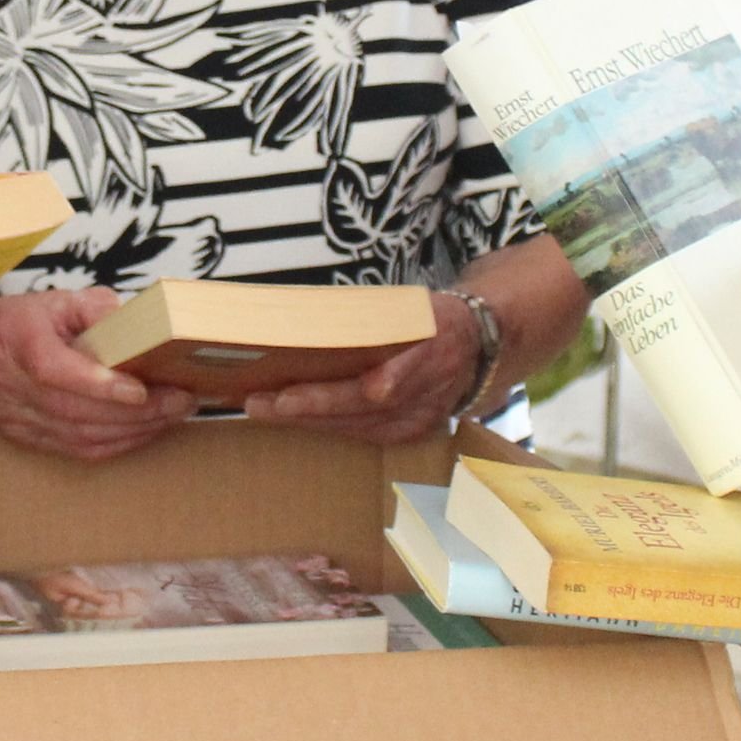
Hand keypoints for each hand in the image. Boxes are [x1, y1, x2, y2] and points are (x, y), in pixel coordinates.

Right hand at [0, 288, 194, 462]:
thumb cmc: (22, 323)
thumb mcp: (60, 300)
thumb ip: (99, 310)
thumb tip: (143, 326)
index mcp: (17, 339)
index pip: (53, 369)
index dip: (97, 384)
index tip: (140, 389)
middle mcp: (10, 383)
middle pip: (74, 410)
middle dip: (136, 411)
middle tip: (181, 399)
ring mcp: (14, 417)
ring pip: (79, 437)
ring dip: (134, 430)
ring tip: (173, 413)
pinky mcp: (24, 439)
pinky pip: (76, 451)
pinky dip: (117, 444)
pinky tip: (145, 429)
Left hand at [244, 296, 481, 444]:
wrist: (479, 346)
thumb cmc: (433, 318)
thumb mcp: (412, 306)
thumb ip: (374, 317)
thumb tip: (312, 317)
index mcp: (432, 347)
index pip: (395, 373)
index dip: (368, 384)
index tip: (328, 392)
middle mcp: (428, 389)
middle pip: (366, 405)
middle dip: (310, 405)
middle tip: (262, 400)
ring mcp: (422, 418)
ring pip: (359, 425)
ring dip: (308, 420)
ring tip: (263, 409)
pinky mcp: (414, 433)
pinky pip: (364, 434)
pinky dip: (327, 426)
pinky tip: (294, 420)